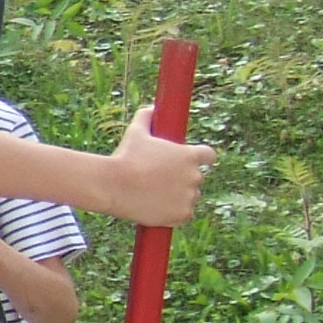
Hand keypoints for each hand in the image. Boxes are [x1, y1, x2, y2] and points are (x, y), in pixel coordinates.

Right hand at [102, 105, 214, 226]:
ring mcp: (189, 196)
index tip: (190, 162)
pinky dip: (175, 213)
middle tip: (159, 180)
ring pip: (190, 197)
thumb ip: (146, 118)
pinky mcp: (182, 214)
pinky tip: (159, 208)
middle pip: (195, 178)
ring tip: (154, 195)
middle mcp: (194, 176)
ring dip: (178, 196)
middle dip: (182, 179)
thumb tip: (151, 108)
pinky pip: (184, 214)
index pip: (208, 156)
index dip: (200, 159)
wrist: (113, 185)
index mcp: (190, 155)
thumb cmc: (125, 157)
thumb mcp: (135, 133)